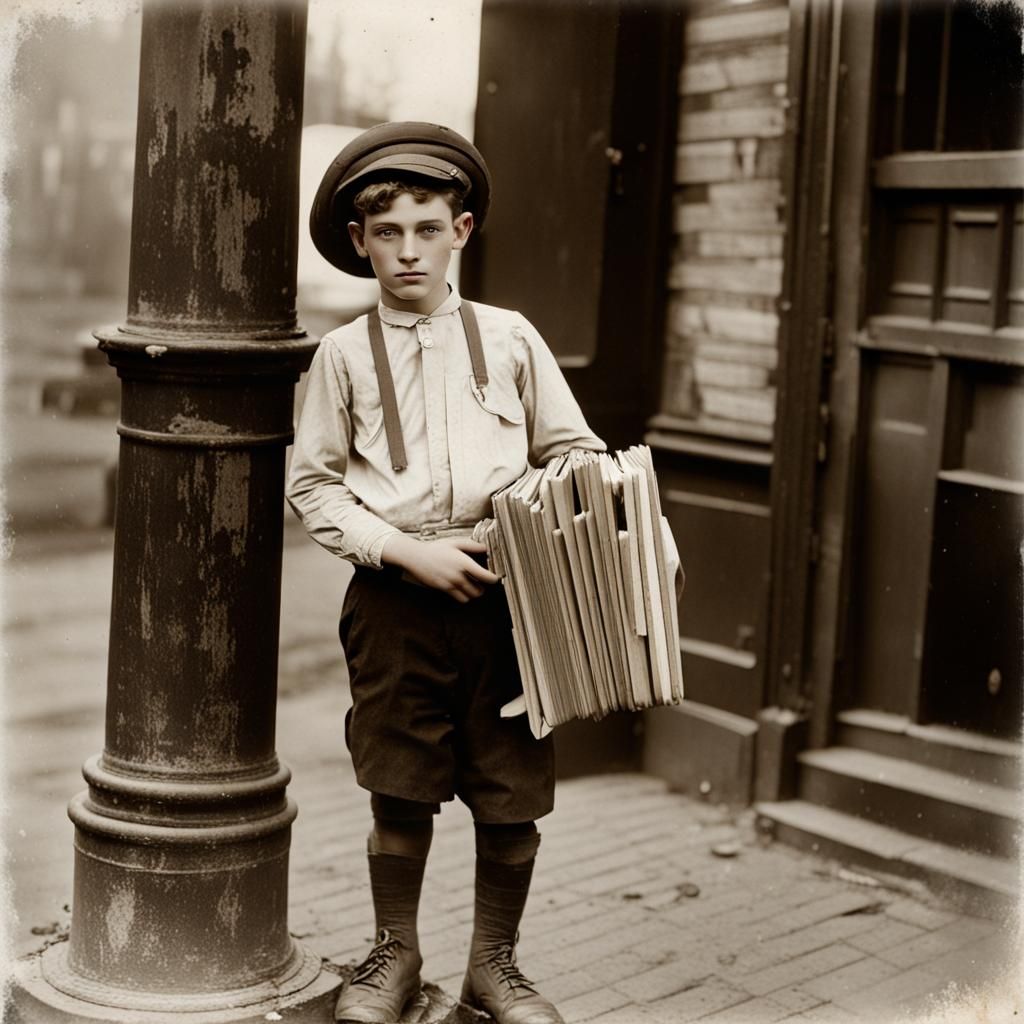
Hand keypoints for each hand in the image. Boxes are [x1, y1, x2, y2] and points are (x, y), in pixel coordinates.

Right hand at [382, 535, 498, 602]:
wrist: (416, 557)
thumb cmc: (436, 548)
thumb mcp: (455, 542)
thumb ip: (472, 545)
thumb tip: (486, 548)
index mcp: (464, 563)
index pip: (486, 577)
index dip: (494, 579)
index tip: (496, 577)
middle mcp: (458, 576)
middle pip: (479, 590)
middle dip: (483, 587)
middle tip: (483, 581)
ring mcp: (450, 584)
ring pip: (470, 597)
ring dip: (474, 593)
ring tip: (473, 586)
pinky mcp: (444, 589)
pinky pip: (459, 598)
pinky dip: (464, 596)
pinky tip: (462, 588)